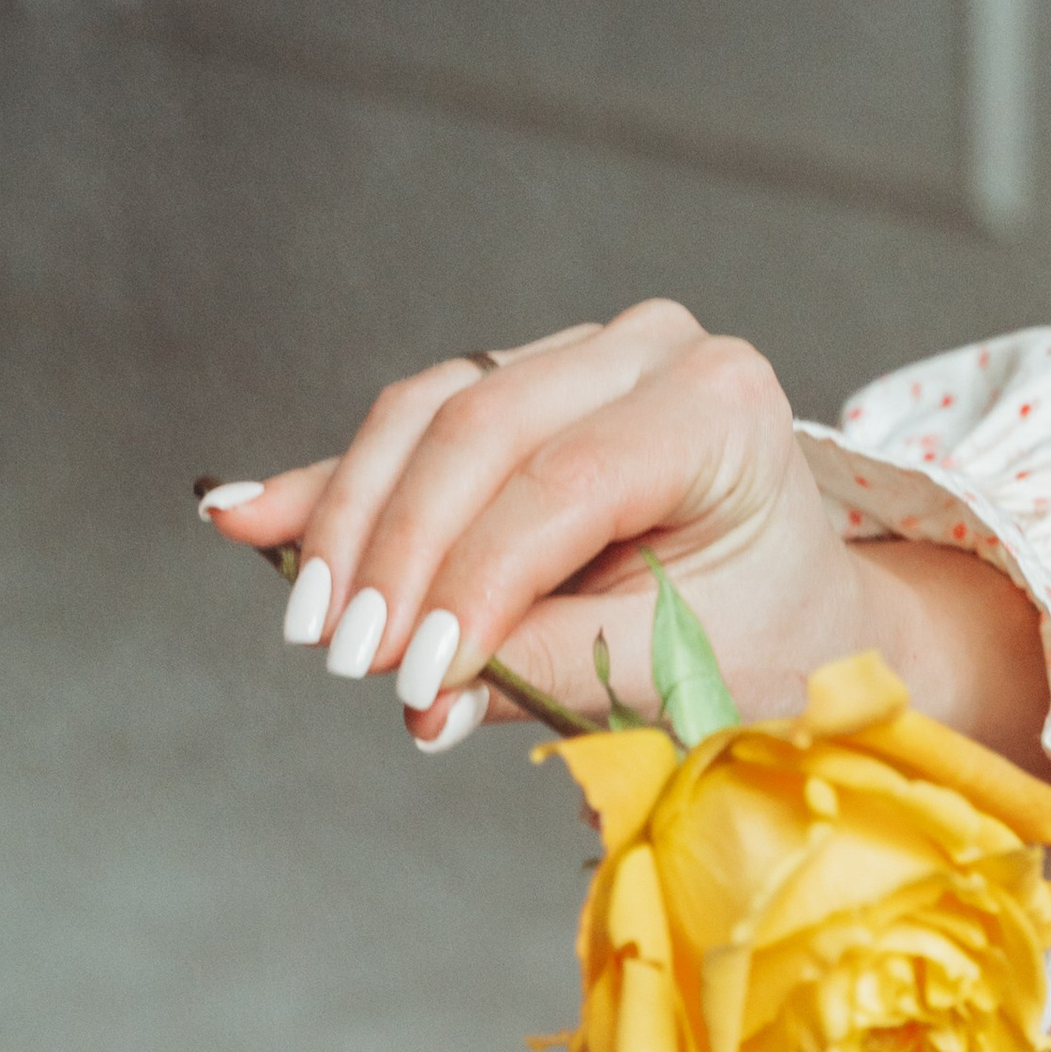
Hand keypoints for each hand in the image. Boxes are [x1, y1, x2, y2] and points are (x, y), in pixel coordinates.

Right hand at [196, 303, 1050, 773]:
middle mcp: (651, 350)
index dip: (474, 580)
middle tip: (343, 657)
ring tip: (307, 625)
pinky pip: (412, 428)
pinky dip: (334, 485)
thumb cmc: (765, 644)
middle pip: (482, 429)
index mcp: (719, 407)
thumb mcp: (680, 671)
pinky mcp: (519, 383)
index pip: (564, 482)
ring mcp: (581, 353)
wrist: (805, 611)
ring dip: (354, 521)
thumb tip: (418, 701)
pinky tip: (244, 515)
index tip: (409, 675)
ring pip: (431, 413)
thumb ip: (550, 672)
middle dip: (399, 553)